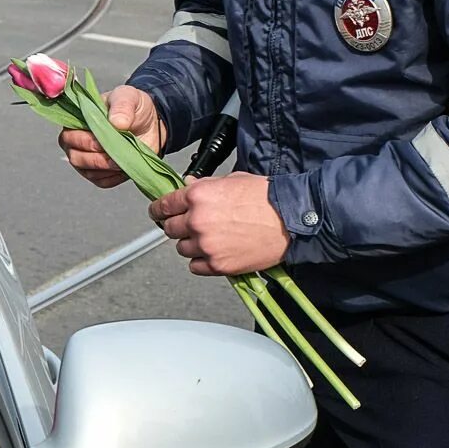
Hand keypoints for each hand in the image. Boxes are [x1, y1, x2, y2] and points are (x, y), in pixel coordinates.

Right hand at [58, 85, 165, 187]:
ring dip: (106, 167)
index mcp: (79, 122)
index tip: (102, 140)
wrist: (151, 123)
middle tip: (115, 150)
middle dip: (96, 157)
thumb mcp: (129, 97)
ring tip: (123, 157)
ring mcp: (89, 159)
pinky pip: (102, 181)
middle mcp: (79, 143)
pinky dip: (114, 176)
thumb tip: (115, 122)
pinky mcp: (102, 173)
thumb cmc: (134, 107)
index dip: (83, 142)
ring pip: (88, 171)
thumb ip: (121, 106)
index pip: (68, 137)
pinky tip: (124, 166)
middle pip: (75, 157)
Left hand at [152, 174, 289, 275]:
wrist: (291, 219)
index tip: (158, 214)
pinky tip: (214, 252)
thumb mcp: (230, 180)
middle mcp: (197, 220)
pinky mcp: (218, 265)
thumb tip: (187, 185)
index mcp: (197, 195)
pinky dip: (201, 261)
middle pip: (169, 229)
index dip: (158, 210)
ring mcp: (206, 245)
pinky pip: (195, 267)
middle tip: (191, 225)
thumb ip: (203, 185)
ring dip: (190, 244)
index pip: (163, 206)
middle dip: (177, 226)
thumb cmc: (266, 197)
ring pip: (181, 249)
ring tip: (210, 238)